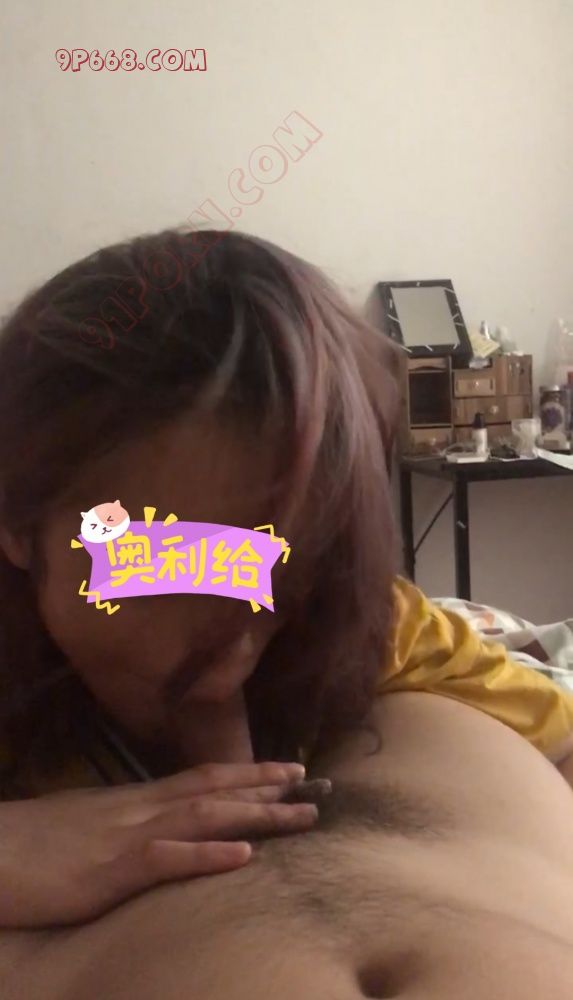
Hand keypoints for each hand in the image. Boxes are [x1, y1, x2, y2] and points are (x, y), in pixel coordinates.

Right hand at [0, 761, 314, 928]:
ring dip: (259, 814)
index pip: (204, 777)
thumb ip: (128, 819)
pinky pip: (168, 859)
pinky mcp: (113, 870)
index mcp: (136, 800)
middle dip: (269, 786)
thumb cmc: (34, 842)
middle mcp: (141, 808)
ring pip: (206, 816)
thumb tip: (160, 821)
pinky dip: (208, 854)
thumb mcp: (89, 822)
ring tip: (302, 814)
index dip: (250, 772)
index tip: (290, 769)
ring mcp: (129, 835)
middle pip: (216, 789)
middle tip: (316, 784)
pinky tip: (244, 855)